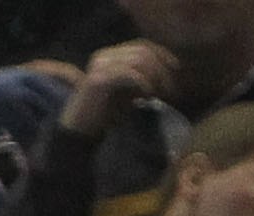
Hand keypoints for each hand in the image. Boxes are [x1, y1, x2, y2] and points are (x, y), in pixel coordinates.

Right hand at [59, 39, 176, 135]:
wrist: (78, 132)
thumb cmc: (103, 115)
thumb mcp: (127, 93)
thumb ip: (142, 80)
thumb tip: (166, 73)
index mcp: (109, 55)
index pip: (141, 45)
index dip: (162, 53)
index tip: (175, 68)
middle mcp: (103, 56)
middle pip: (143, 50)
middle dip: (162, 68)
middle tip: (170, 89)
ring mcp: (100, 66)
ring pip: (139, 60)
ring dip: (155, 76)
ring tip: (160, 94)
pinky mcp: (99, 80)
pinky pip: (130, 74)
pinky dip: (144, 84)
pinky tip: (148, 96)